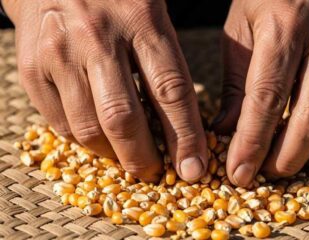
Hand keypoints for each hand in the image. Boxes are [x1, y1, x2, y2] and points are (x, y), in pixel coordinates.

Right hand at [3, 0, 206, 181]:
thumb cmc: (115, 1)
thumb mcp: (151, 17)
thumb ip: (165, 65)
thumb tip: (181, 127)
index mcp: (141, 21)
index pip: (171, 91)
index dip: (186, 136)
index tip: (193, 168)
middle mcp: (98, 38)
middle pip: (125, 119)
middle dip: (144, 158)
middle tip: (156, 173)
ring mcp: (60, 54)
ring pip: (89, 128)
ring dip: (114, 156)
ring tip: (128, 158)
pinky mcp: (32, 69)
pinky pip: (60, 124)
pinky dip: (84, 142)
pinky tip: (100, 138)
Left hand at [213, 0, 308, 186]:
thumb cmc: (267, 3)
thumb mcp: (238, 34)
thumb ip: (234, 86)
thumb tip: (226, 134)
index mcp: (284, 28)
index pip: (267, 98)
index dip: (252, 142)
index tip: (238, 173)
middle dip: (284, 158)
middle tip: (261, 176)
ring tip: (284, 165)